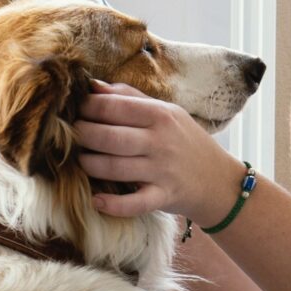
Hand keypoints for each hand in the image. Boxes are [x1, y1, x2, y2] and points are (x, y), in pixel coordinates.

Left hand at [75, 82, 243, 224]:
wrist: (217, 179)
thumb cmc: (184, 140)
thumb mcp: (166, 111)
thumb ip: (129, 98)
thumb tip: (93, 85)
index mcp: (159, 114)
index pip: (113, 106)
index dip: (87, 108)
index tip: (76, 110)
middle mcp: (160, 141)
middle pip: (109, 137)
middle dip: (83, 136)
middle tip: (72, 136)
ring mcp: (161, 171)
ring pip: (114, 168)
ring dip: (89, 165)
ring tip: (81, 161)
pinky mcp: (163, 197)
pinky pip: (134, 203)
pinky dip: (112, 205)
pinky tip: (96, 200)